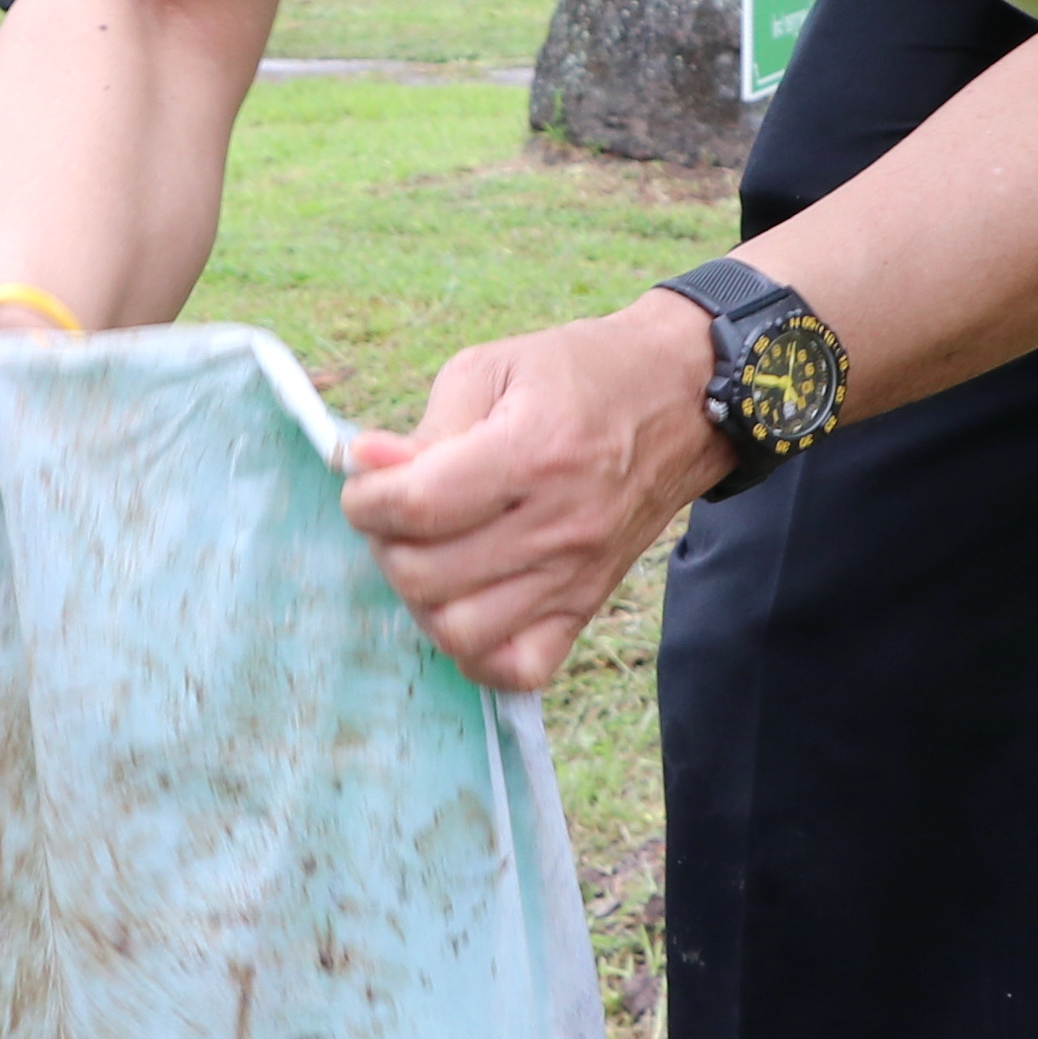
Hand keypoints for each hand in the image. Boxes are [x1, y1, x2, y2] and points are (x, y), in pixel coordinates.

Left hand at [332, 291, 722, 690]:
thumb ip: (425, 428)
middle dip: (386, 544)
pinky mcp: (586, 604)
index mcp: (533, 451)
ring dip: (422, 598)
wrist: (675, 401)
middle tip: (397, 514)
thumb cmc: (577, 375)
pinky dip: (477, 650)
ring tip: (429, 555)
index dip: (367, 500)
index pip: (417, 506)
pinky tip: (467, 600)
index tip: (366, 483)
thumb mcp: (492, 369)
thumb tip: (362, 466)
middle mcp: (559, 523)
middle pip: (426, 575)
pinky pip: (516, 669)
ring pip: (460, 631)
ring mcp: (576, 574)